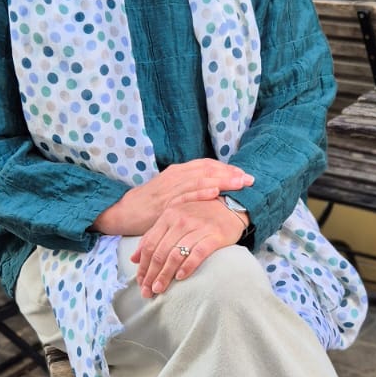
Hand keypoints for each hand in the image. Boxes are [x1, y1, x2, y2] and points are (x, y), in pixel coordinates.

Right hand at [92, 160, 252, 237]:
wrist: (125, 211)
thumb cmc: (151, 203)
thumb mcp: (172, 190)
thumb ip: (190, 187)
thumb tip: (214, 189)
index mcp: (178, 172)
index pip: (207, 165)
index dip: (226, 169)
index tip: (244, 174)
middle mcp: (175, 176)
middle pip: (207, 170)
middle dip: (230, 174)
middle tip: (249, 179)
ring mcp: (170, 189)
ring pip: (199, 180)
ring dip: (221, 181)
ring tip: (239, 184)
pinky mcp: (164, 203)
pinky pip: (185, 196)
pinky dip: (200, 193)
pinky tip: (214, 193)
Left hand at [132, 198, 249, 296]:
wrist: (230, 206)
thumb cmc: (199, 216)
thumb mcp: (173, 220)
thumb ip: (153, 236)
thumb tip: (134, 258)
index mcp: (168, 216)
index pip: (150, 245)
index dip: (143, 266)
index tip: (140, 282)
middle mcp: (181, 220)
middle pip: (160, 252)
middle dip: (152, 275)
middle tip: (147, 291)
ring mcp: (198, 227)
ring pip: (176, 255)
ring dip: (165, 275)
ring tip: (159, 289)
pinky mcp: (215, 235)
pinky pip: (198, 253)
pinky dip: (187, 266)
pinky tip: (180, 278)